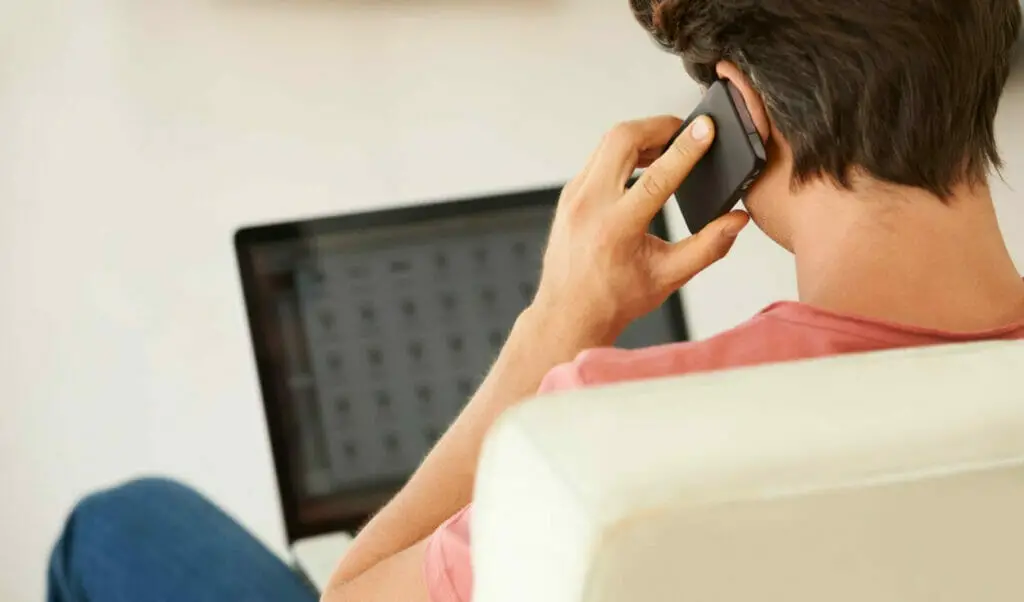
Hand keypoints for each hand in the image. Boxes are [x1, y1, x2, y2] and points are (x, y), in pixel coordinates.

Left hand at [530, 114, 749, 343]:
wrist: (569, 313)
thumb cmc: (615, 299)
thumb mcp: (669, 277)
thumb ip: (708, 247)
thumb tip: (737, 220)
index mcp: (616, 228)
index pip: (658, 176)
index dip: (686, 149)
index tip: (706, 129)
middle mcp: (589, 206)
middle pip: (622, 139)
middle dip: (659, 126)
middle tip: (686, 132)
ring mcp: (574, 197)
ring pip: (607, 143)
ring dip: (641, 136)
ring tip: (669, 146)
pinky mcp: (569, 194)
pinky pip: (598, 158)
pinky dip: (623, 152)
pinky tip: (644, 163)